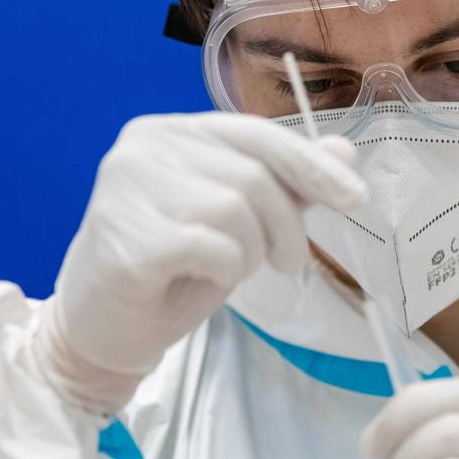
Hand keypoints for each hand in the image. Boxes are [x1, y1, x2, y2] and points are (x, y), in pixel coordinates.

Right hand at [34, 112, 366, 411]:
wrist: (102, 327)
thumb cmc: (173, 269)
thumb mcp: (241, 222)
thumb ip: (286, 183)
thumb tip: (344, 149)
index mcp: (171, 131)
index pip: (258, 135)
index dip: (312, 165)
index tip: (355, 198)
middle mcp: (144, 146)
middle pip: (254, 175)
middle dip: (286, 226)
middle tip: (283, 263)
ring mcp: (127, 188)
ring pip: (235, 210)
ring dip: (250, 252)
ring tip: (227, 270)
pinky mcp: (125, 237)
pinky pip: (212, 247)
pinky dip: (224, 271)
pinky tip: (198, 279)